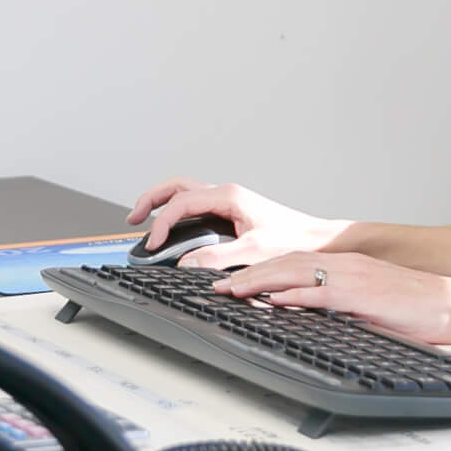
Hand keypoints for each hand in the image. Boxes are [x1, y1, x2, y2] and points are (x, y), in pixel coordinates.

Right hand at [127, 178, 348, 269]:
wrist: (316, 239)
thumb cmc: (292, 240)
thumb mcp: (254, 252)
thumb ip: (217, 258)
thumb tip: (186, 264)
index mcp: (228, 196)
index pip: (182, 203)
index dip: (162, 223)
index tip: (153, 243)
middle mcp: (226, 194)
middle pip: (177, 186)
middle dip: (151, 199)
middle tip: (134, 217)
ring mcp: (227, 200)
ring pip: (185, 192)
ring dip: (163, 202)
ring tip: (145, 219)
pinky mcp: (231, 211)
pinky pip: (195, 204)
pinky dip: (177, 211)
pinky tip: (174, 228)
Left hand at [211, 252, 450, 345]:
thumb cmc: (414, 307)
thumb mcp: (367, 304)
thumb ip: (335, 305)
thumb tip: (298, 314)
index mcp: (343, 266)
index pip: (290, 264)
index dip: (257, 272)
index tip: (229, 282)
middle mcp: (342, 266)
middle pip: (283, 264)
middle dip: (246, 275)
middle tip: (215, 286)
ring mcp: (351, 278)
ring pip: (295, 275)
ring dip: (259, 283)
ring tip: (230, 291)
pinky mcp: (362, 296)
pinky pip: (322, 294)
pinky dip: (295, 297)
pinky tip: (274, 302)